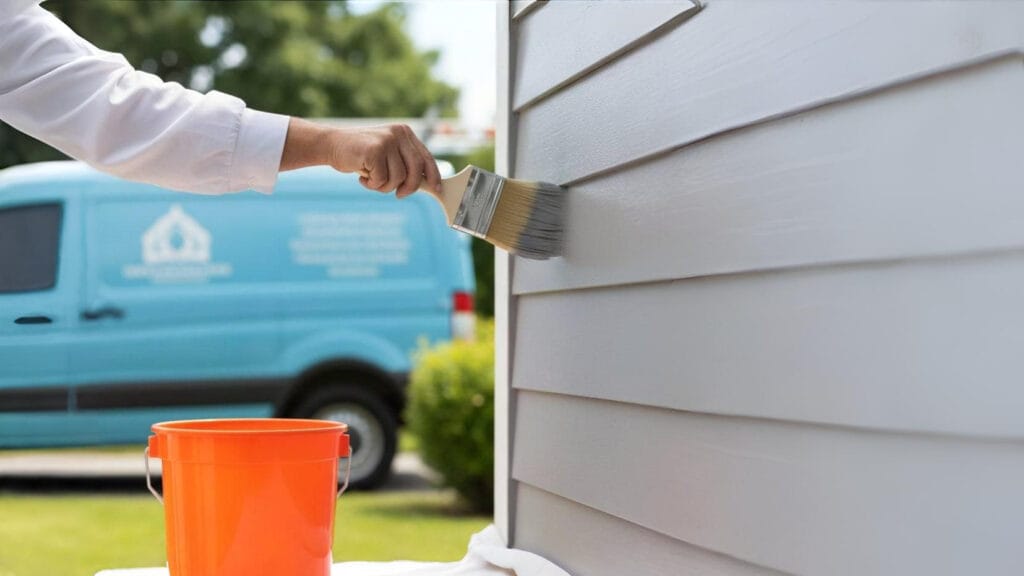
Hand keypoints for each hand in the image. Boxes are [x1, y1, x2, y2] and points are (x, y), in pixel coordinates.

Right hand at [280, 118, 440, 196]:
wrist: (331, 144)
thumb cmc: (360, 155)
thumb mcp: (386, 155)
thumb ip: (403, 164)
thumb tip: (425, 183)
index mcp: (405, 133)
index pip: (426, 157)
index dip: (433, 175)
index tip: (437, 188)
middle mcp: (398, 134)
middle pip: (416, 170)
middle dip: (409, 187)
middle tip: (399, 195)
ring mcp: (387, 140)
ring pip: (398, 178)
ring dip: (384, 186)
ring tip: (371, 179)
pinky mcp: (375, 149)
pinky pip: (382, 179)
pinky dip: (371, 184)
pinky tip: (362, 176)